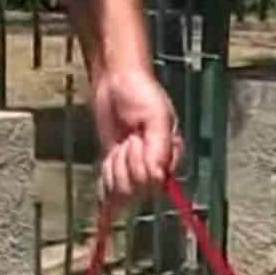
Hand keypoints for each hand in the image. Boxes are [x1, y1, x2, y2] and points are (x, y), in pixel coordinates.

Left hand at [90, 66, 180, 200]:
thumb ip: (160, 148)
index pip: (155, 182)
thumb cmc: (141, 94)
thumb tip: (158, 178)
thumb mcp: (156, 117)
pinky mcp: (116, 167)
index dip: (140, 166)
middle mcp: (155, 166)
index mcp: (171, 155)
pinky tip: (107, 176)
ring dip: (113, 170)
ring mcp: (134, 169)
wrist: (116, 83)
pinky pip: (110, 192)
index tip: (134, 141)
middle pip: (137, 190)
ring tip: (118, 146)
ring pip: (121, 191)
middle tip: (127, 140)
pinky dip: (105, 187)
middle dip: (126, 166)